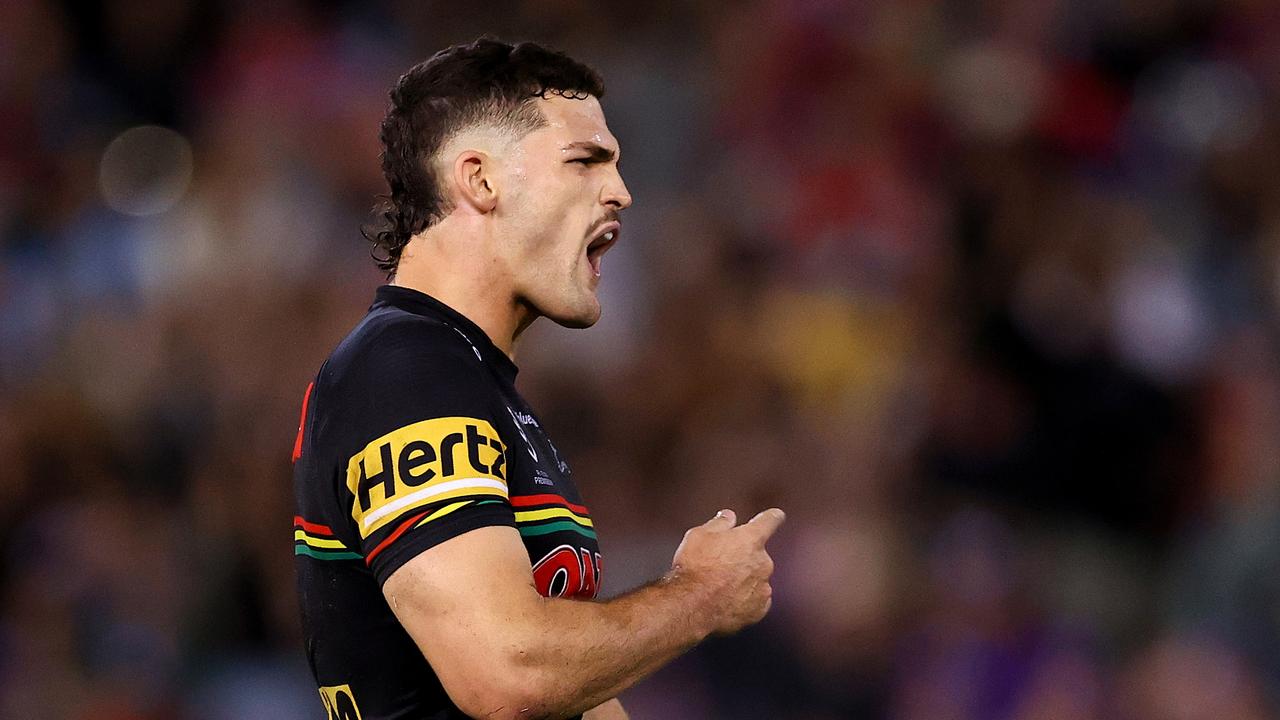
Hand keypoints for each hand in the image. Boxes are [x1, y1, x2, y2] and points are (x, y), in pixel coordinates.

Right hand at [669, 507, 784, 634]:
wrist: (692, 606)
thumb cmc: (695, 568)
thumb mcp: (699, 535)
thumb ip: (719, 524)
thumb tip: (729, 516)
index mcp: (751, 539)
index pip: (770, 521)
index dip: (772, 517)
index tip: (776, 516)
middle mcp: (763, 562)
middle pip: (758, 554)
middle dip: (744, 557)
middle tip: (720, 564)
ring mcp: (763, 587)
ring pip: (757, 578)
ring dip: (744, 579)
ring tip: (719, 586)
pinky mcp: (759, 609)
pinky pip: (756, 600)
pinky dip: (745, 599)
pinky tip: (727, 601)